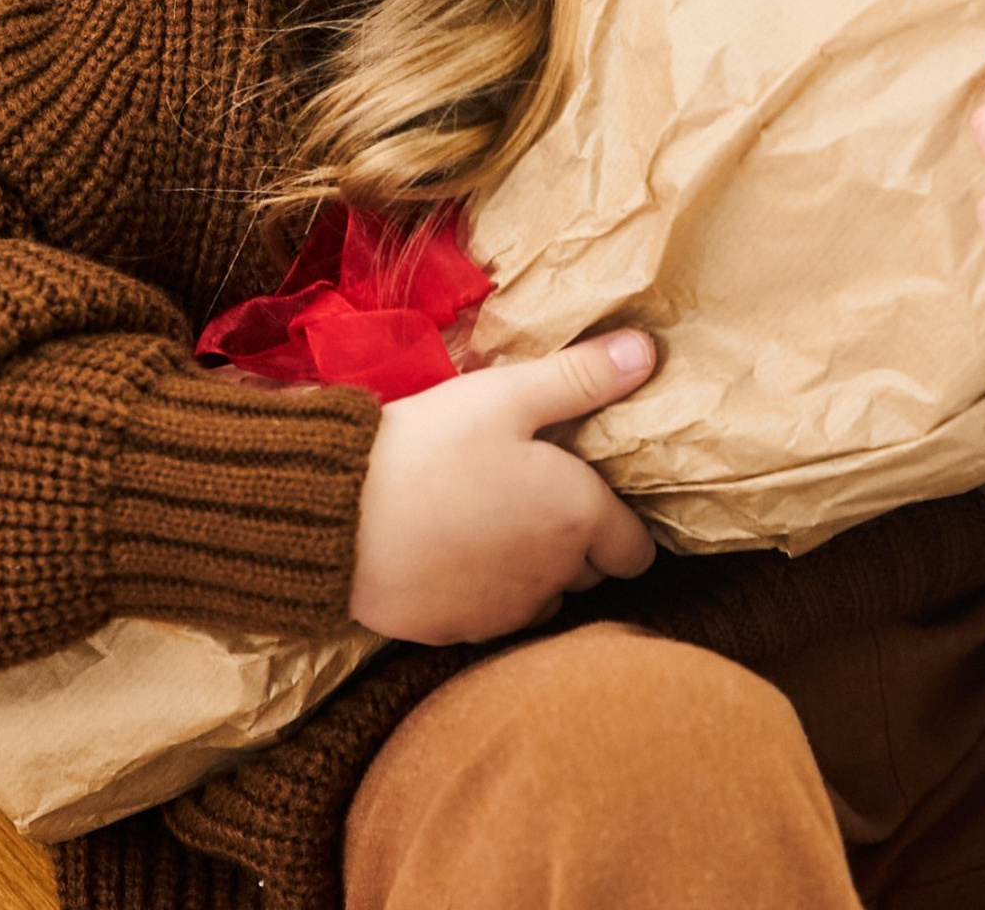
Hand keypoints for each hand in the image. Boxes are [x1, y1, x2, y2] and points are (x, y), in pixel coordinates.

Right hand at [348, 329, 658, 645]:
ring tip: (491, 517)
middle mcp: (552, 577)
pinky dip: (483, 589)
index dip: (622, 520)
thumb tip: (646, 353)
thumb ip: (580, 377)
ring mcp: (502, 613)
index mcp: (576, 519)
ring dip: (532, 568)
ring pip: (541, 597)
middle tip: (534, 490)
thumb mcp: (507, 395)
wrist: (338, 517)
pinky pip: (490, 614)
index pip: (636, 549)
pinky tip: (450, 549)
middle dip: (576, 539)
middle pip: (590, 571)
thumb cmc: (430, 447)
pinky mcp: (455, 632)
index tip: (590, 488)